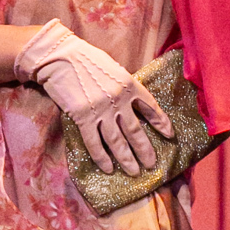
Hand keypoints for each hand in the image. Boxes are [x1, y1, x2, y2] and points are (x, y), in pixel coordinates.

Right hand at [14, 19, 172, 175]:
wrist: (59, 57)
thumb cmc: (86, 59)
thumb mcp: (113, 68)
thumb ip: (124, 85)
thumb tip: (132, 102)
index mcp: (129, 84)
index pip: (150, 107)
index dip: (161, 122)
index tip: (169, 134)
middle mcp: (118, 100)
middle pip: (135, 131)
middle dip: (145, 150)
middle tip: (152, 164)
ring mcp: (101, 110)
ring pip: (117, 142)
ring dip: (126, 159)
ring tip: (134, 172)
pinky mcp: (83, 117)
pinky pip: (94, 143)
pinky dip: (101, 158)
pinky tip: (108, 169)